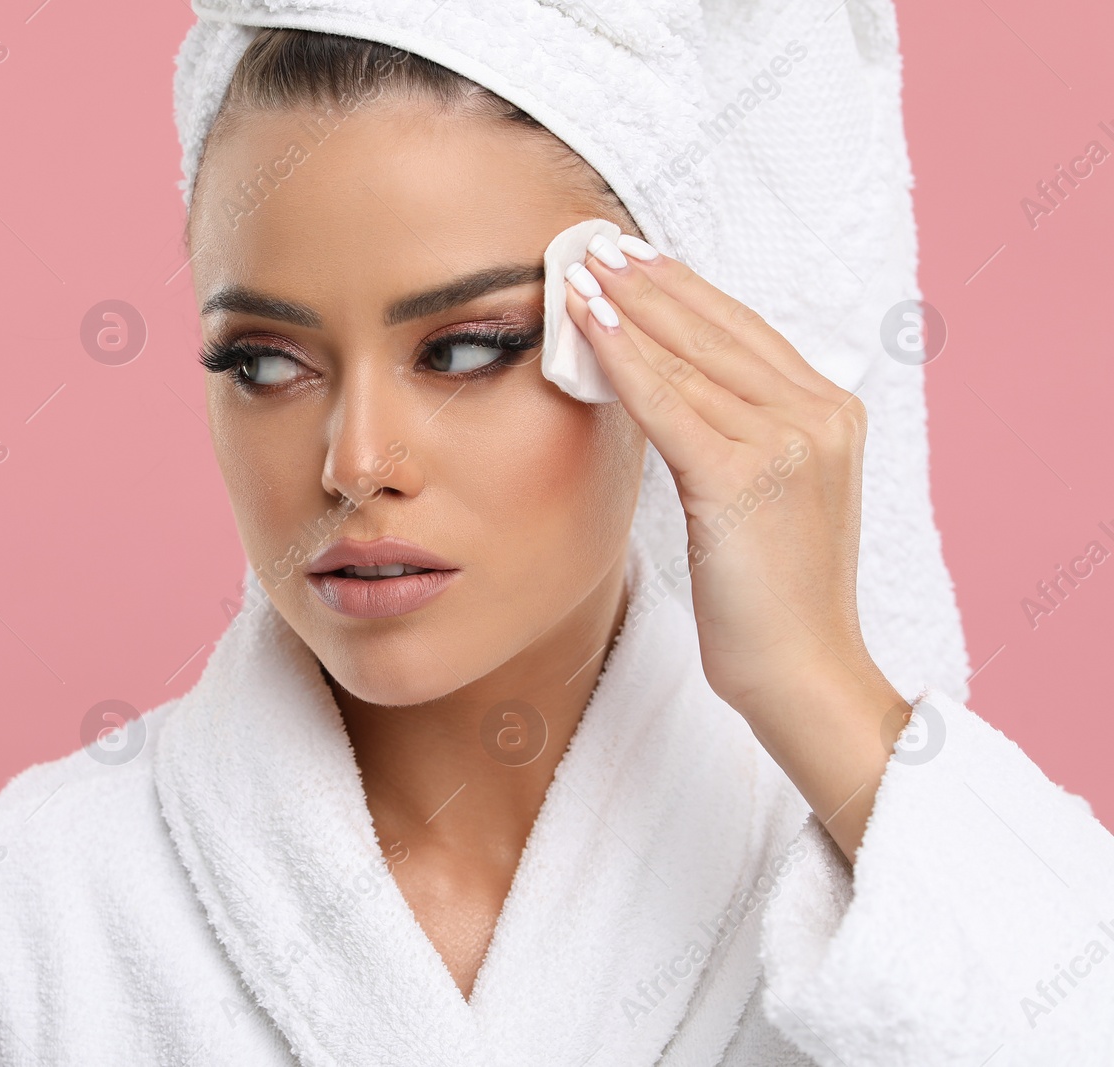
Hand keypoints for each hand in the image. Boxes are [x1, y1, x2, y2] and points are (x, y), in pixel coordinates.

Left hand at [564, 234, 908, 860]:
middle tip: (597, 241)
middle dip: (651, 281)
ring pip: (690, 355)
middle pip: (718, 328)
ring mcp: (790, 441)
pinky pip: (670, 401)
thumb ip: (733, 437)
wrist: (802, 673)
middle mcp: (820, 414)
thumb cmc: (770, 600)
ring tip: (578, 268)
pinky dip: (623, 356)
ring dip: (627, 306)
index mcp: (830, 413)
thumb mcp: (759, 501)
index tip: (636, 257)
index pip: (744, 332)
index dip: (685, 290)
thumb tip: (671, 392)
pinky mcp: (747, 475)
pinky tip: (587, 323)